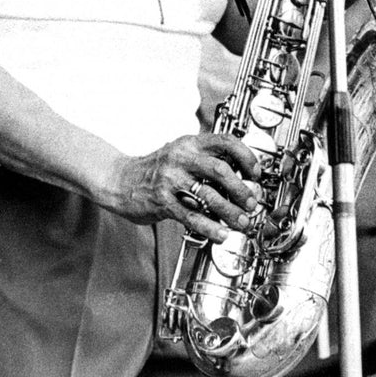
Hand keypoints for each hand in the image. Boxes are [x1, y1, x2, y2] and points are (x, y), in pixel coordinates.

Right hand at [106, 134, 260, 242]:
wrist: (120, 180)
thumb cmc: (155, 170)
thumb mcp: (181, 154)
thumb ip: (206, 160)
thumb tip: (241, 177)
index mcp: (190, 143)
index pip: (225, 141)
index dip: (246, 157)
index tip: (255, 173)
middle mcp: (181, 157)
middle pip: (220, 169)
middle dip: (241, 189)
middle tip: (251, 202)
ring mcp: (170, 179)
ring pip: (208, 195)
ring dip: (230, 211)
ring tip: (242, 222)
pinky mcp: (162, 201)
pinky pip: (191, 216)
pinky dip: (210, 227)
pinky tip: (221, 234)